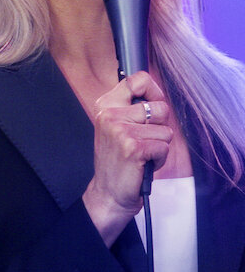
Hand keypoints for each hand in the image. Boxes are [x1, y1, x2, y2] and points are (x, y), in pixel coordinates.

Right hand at [82, 71, 172, 244]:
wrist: (108, 191)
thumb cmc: (117, 159)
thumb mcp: (117, 126)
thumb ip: (132, 107)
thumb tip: (155, 93)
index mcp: (105, 105)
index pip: (137, 80)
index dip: (153, 91)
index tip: (152, 104)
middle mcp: (110, 114)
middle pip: (160, 107)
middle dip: (160, 126)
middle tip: (143, 139)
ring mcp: (120, 130)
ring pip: (165, 130)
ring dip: (159, 145)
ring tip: (142, 153)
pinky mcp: (133, 147)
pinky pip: (164, 146)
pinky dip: (159, 158)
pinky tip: (143, 163)